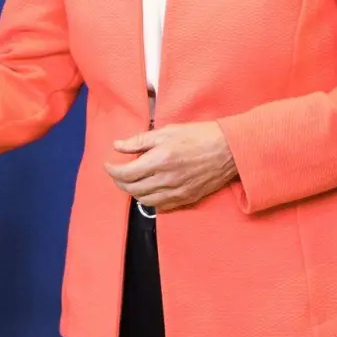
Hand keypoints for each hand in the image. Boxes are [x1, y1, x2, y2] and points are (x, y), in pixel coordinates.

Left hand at [103, 122, 237, 211]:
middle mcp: (167, 179)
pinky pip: (160, 205)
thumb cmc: (199, 136)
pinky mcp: (186, 198)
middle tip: (117, 172)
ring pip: (144, 200)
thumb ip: (139, 141)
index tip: (108, 164)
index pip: (126, 173)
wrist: (229, 150)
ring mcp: (177, 192)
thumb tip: (117, 146)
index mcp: (160, 160)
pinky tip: (149, 188)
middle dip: (119, 181)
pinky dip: (149, 199)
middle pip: (132, 189)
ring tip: (132, 180)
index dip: (112, 170)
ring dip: (133, 191)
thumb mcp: (166, 131)